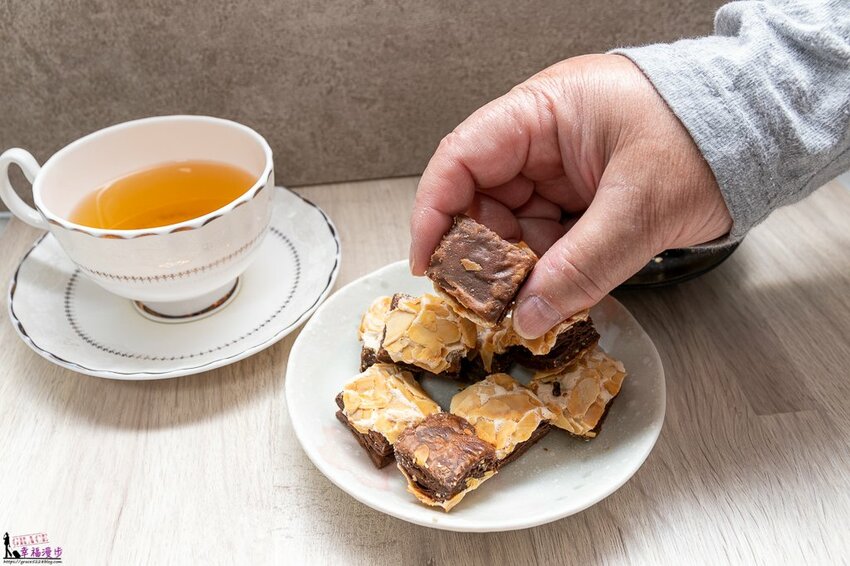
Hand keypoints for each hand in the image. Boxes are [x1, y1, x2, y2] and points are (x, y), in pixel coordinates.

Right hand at [409, 54, 731, 338]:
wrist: (760, 134)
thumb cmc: (707, 137)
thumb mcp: (640, 207)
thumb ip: (581, 267)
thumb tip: (529, 316)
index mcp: (544, 112)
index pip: (462, 156)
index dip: (434, 210)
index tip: (426, 261)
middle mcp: (543, 136)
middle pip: (481, 196)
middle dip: (480, 251)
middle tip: (484, 299)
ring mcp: (561, 166)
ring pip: (512, 223)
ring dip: (516, 266)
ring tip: (526, 302)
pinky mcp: (579, 193)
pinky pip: (544, 233)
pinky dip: (546, 265)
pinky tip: (552, 291)